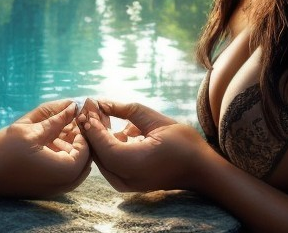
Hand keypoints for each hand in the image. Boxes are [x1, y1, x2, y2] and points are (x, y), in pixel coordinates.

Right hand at [0, 100, 90, 198]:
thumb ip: (57, 120)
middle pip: (84, 157)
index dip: (81, 127)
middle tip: (65, 120)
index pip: (87, 146)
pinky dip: (61, 156)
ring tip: (55, 128)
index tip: (73, 113)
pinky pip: (64, 172)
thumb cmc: (4, 152)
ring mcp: (56, 189)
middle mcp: (65, 183)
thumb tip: (73, 106)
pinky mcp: (47, 189)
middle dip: (77, 137)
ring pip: (75, 165)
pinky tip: (48, 142)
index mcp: (65, 169)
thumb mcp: (32, 130)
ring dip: (69, 146)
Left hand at [77, 98, 206, 192]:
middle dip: (92, 129)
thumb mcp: (155, 121)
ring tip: (99, 113)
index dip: (92, 124)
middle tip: (89, 106)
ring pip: (101, 158)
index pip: (102, 144)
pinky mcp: (127, 184)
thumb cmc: (183, 144)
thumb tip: (102, 103)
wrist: (200, 170)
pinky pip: (109, 162)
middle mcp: (126, 179)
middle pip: (97, 152)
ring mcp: (125, 184)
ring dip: (99, 136)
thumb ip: (127, 110)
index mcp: (133, 164)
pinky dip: (107, 145)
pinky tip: (112, 127)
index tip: (87, 105)